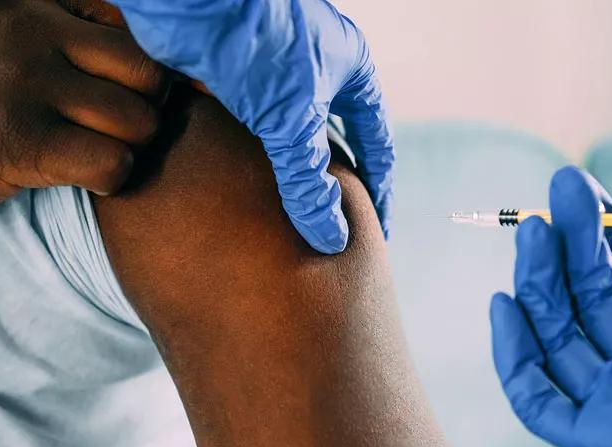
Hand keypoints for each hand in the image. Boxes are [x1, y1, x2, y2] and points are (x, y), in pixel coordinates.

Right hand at [0, 0, 168, 208]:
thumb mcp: (12, 40)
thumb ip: (69, 32)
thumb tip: (144, 55)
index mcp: (33, 7)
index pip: (128, 34)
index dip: (143, 77)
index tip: (128, 98)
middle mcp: (32, 35)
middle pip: (146, 78)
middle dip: (143, 112)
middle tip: (115, 130)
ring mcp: (28, 85)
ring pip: (137, 122)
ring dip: (128, 147)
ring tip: (94, 150)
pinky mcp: (24, 141)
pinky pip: (111, 162)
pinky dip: (111, 177)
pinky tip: (84, 175)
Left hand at [109, 0, 394, 253]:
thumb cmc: (253, 41)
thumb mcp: (292, 119)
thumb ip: (309, 181)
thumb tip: (332, 239)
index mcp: (350, 71)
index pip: (376, 142)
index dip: (379, 191)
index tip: (377, 233)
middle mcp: (317, 71)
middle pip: (335, 143)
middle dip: (335, 187)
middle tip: (333, 233)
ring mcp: (274, 75)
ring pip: (290, 140)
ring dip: (291, 177)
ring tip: (292, 224)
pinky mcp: (233, 80)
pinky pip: (250, 134)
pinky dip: (253, 166)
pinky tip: (247, 194)